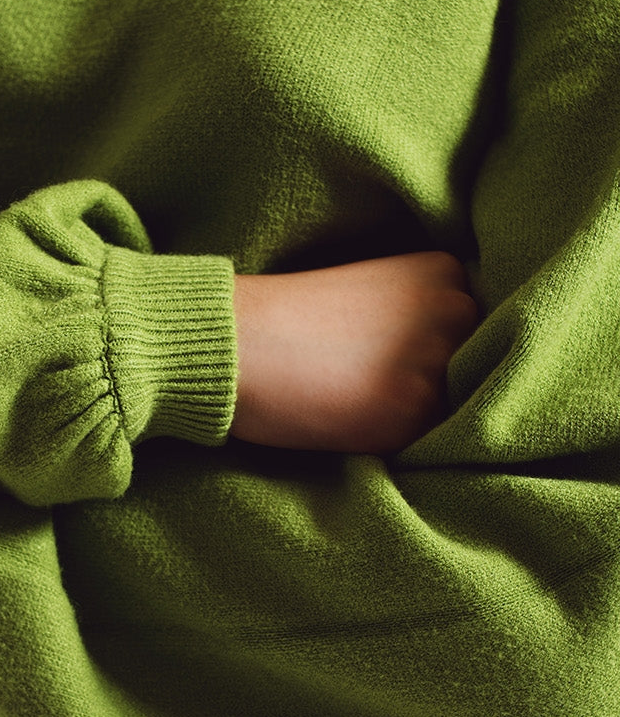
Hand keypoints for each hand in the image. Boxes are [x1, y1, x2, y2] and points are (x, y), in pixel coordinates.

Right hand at [231, 251, 477, 453]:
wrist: (235, 341)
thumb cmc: (286, 318)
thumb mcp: (373, 291)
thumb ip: (422, 316)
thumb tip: (465, 364)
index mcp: (446, 271)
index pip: (481, 332)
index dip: (439, 355)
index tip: (397, 359)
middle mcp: (456, 310)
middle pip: (478, 372)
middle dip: (439, 385)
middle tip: (375, 384)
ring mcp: (439, 361)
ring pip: (458, 412)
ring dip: (422, 419)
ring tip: (362, 403)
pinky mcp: (413, 411)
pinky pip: (429, 445)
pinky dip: (398, 443)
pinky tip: (354, 421)